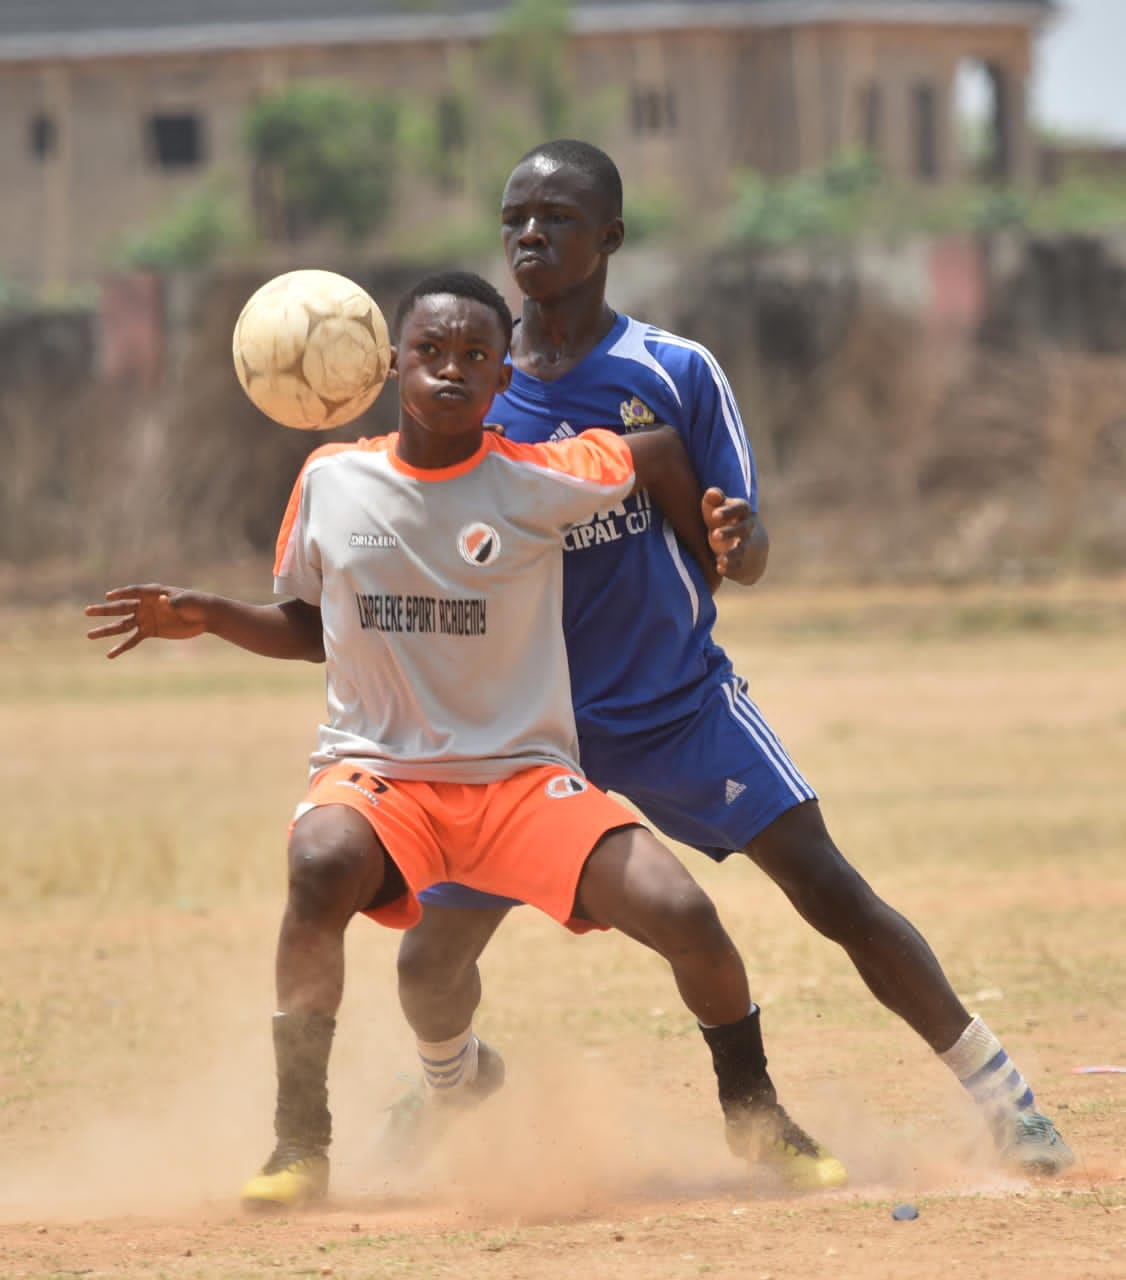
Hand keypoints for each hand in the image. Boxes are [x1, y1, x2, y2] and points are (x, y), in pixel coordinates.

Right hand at [85, 584, 207, 657]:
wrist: (204, 616)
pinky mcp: (150, 631)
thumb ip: (173, 602)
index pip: (134, 592)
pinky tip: (110, 655)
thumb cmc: (196, 603)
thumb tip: (162, 600)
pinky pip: (133, 639)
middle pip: (121, 607)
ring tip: (89, 634)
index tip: (109, 596)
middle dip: (104, 610)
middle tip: (87, 611)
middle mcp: (145, 605)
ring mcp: (146, 618)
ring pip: (122, 625)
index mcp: (153, 593)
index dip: (122, 593)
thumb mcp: (186, 601)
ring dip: (106, 630)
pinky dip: (122, 647)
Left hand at [702, 488, 763, 581]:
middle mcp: (747, 530)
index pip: (740, 508)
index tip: (714, 515)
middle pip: (742, 529)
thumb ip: (713, 501)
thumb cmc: (727, 523)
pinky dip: (730, 569)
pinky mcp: (743, 564)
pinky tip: (720, 568)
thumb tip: (711, 492)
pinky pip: (739, 567)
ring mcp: (747, 547)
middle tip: (714, 534)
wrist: (752, 548)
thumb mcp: (719, 511)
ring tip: (721, 559)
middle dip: (729, 532)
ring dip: (732, 554)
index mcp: (742, 513)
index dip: (728, 511)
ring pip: (742, 550)